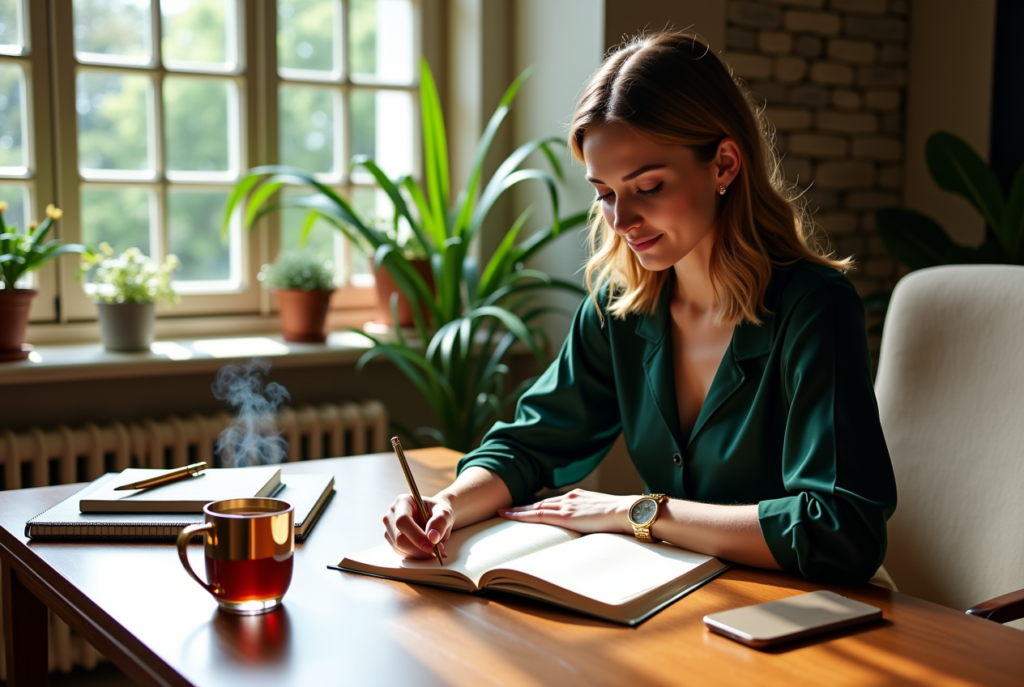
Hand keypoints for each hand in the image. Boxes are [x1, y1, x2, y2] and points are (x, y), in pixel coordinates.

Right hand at [383, 494, 451, 559]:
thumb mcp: (445, 513)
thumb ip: (440, 522)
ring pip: (400, 548)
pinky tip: (427, 550)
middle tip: (438, 550)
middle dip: (419, 548)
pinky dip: (417, 555)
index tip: (431, 546)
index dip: (416, 535)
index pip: (402, 521)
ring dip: (419, 553)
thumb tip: (432, 538)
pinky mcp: (392, 541)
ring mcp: (390, 529)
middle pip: (399, 538)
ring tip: (436, 548)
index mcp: (402, 502)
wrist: (436, 516)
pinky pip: (402, 553)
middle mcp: (392, 515)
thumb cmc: (438, 511)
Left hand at [498, 489, 634, 534]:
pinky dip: (520, 515)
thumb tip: (594, 528)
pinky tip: (508, 515)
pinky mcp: (564, 516)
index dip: (538, 505)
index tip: (526, 508)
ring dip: (518, 511)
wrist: (629, 511)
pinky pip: (536, 515)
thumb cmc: (623, 516)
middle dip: (523, 507)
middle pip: (540, 503)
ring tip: (502, 513)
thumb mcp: (605, 515)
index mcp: (579, 497)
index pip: (554, 501)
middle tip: (507, 510)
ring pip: (535, 507)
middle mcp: (569, 498)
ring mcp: (566, 506)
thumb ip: (594, 519)